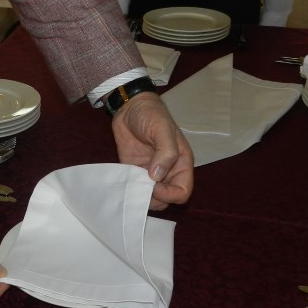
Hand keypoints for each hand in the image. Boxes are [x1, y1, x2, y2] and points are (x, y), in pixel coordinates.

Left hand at [110, 92, 193, 209]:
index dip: (169, 195)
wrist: (129, 107)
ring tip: (132, 182)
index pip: (182, 192)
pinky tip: (124, 182)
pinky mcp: (134, 172)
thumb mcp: (162, 129)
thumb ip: (166, 152)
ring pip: (151, 199)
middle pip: (166, 199)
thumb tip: (157, 176)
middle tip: (140, 182)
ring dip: (142, 196)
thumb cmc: (151, 114)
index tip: (154, 185)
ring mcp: (150, 174)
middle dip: (155, 197)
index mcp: (181, 164)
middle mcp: (168, 172)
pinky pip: (135, 190)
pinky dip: (131, 191)